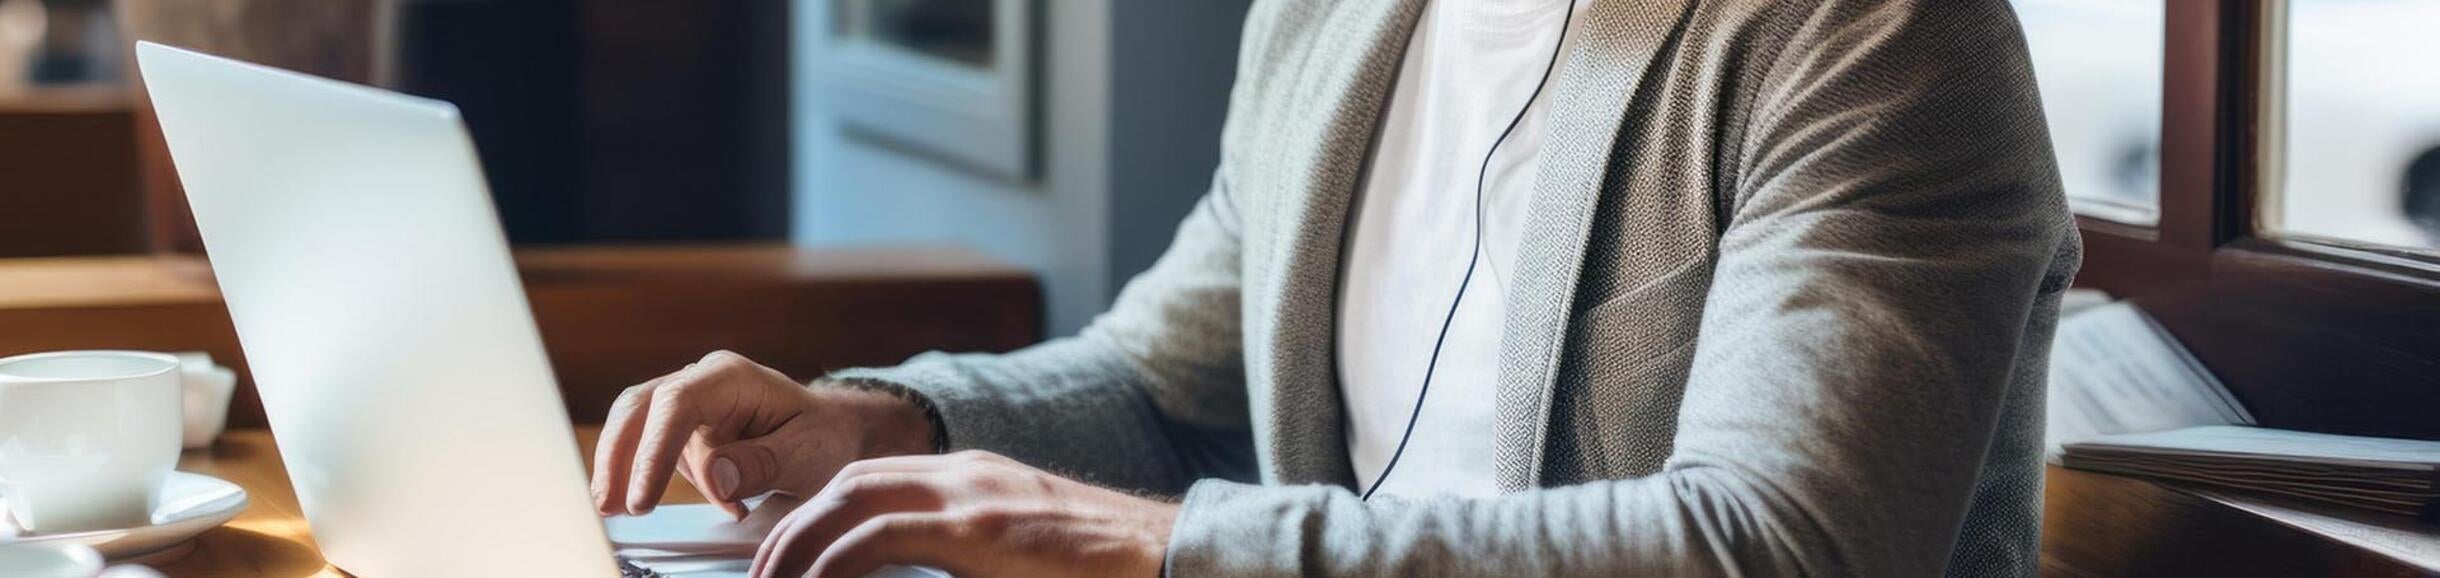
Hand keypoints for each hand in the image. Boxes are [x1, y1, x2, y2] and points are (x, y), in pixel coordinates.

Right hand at [592, 351, 934, 517]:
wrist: (832, 433)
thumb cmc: (823, 436)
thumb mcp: (805, 453)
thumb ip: (760, 463)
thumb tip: (715, 476)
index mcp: (731, 376)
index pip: (676, 405)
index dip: (653, 452)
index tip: (643, 498)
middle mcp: (702, 381)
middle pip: (639, 409)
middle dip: (617, 458)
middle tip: (609, 507)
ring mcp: (688, 404)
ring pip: (637, 430)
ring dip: (627, 471)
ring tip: (625, 510)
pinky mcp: (682, 430)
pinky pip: (653, 452)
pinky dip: (651, 479)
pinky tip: (690, 504)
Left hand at [750, 450, 1177, 577]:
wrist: (1164, 555)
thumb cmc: (1099, 567)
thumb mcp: (1018, 554)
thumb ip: (967, 556)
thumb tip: (914, 572)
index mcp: (975, 479)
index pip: (873, 479)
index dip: (818, 513)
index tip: (785, 553)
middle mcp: (967, 474)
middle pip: (849, 482)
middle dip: (793, 525)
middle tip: (759, 571)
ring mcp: (974, 496)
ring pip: (853, 499)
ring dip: (799, 542)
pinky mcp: (982, 531)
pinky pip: (883, 537)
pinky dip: (836, 560)